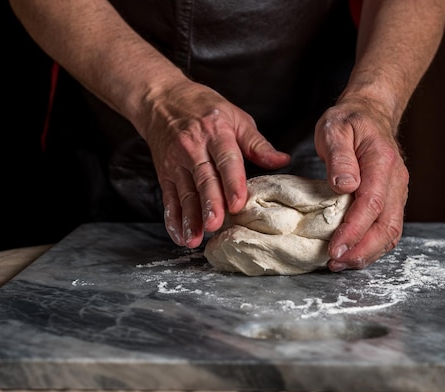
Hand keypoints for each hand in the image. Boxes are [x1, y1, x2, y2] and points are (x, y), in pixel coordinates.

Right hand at [139, 79, 289, 247]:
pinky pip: (168, 198)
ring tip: (195, 238)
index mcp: (216, 133)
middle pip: (203, 179)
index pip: (226, 160)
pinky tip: (179, 235)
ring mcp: (176, 162)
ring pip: (184, 193)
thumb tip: (282, 160)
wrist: (162, 100)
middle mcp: (193, 148)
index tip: (238, 203)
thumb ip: (257, 143)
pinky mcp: (165, 174)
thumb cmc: (204, 108)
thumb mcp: (235, 117)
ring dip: (189, 217)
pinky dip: (172, 218)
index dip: (232, 182)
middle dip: (210, 203)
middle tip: (215, 224)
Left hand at [315, 95, 408, 270]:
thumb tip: (345, 185)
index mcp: (381, 162)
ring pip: (391, 232)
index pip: (372, 204)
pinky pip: (388, 229)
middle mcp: (396, 181)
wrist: (370, 114)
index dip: (354, 231)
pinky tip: (353, 253)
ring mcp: (398, 192)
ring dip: (368, 253)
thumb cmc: (349, 121)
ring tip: (341, 264)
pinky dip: (372, 246)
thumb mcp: (335, 128)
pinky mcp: (393, 200)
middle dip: (362, 251)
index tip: (335, 249)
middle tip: (335, 264)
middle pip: (387, 226)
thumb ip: (339, 155)